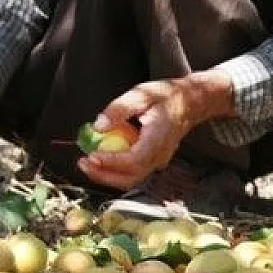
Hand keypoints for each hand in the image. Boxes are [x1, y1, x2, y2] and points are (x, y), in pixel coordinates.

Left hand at [79, 71, 233, 189]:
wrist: (190, 102)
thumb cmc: (166, 96)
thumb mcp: (141, 94)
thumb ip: (119, 109)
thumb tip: (99, 126)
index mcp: (158, 139)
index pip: (134, 160)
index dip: (111, 162)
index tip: (91, 156)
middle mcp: (159, 156)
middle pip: (130, 177)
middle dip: (104, 175)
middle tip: (82, 163)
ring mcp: (158, 161)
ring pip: (131, 178)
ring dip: (107, 175)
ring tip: (87, 163)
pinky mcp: (153, 161)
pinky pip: (132, 172)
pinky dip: (115, 170)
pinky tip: (100, 159)